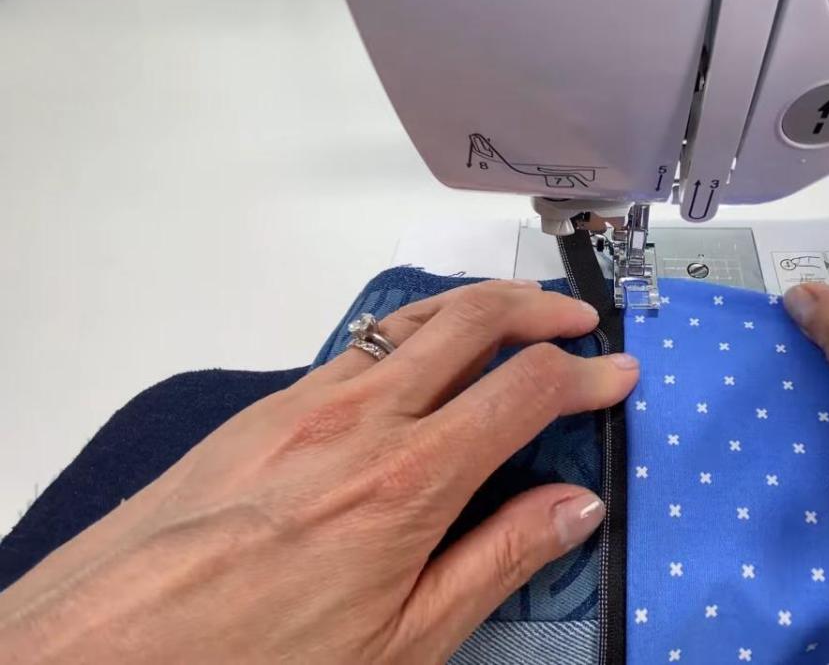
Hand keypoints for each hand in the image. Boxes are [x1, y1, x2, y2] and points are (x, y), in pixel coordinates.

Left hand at [0, 280, 638, 662]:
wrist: (106, 648)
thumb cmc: (249, 656)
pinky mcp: (264, 408)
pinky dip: (411, 337)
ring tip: (512, 322)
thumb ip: (499, 560)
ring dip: (475, 310)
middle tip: (577, 320)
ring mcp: (305, 402)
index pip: (526, 388)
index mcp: (408, 478)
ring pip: (412, 320)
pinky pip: (358, 347)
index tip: (614, 376)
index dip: (585, 374)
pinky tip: (418, 368)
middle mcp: (359, 416)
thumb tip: (571, 510)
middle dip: (538, 308)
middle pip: (472, 319)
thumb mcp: (404, 638)